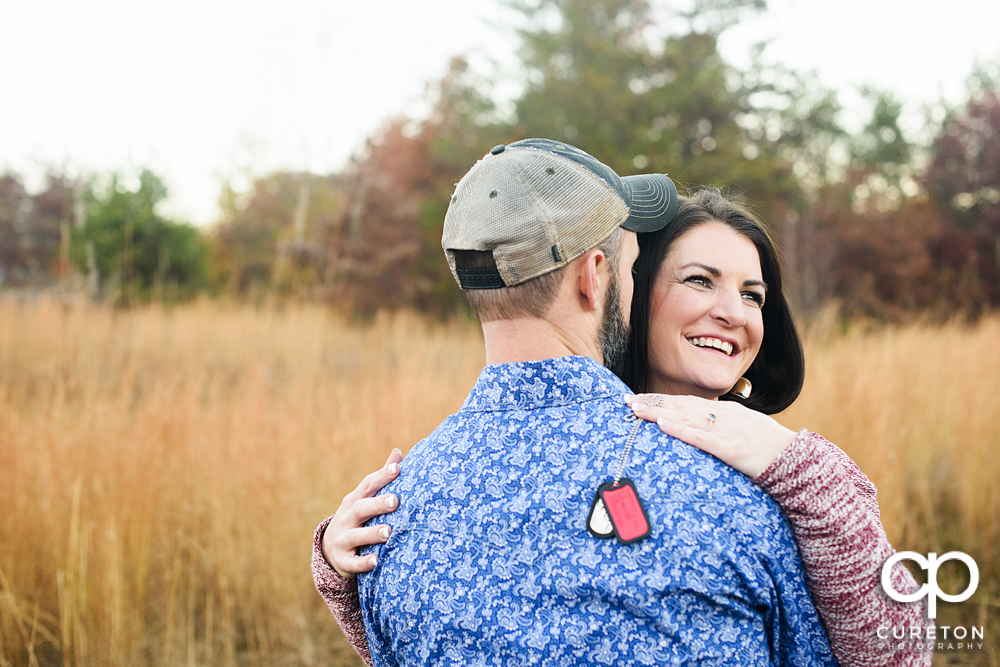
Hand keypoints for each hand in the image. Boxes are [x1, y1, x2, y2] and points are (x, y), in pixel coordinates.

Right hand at [321, 449, 403, 579]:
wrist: (330, 551)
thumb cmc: (357, 519)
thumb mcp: (364, 499)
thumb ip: (381, 479)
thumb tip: (398, 453)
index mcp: (355, 500)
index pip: (367, 485)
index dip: (382, 476)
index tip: (397, 468)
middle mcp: (347, 518)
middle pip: (361, 508)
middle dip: (377, 504)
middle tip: (395, 500)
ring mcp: (343, 539)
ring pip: (356, 536)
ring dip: (372, 533)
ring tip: (389, 531)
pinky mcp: (343, 560)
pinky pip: (353, 562)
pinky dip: (363, 562)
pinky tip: (376, 561)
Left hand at [624, 394, 795, 477]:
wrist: (800, 462)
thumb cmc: (773, 451)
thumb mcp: (746, 433)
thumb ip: (724, 430)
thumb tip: (702, 431)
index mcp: (727, 412)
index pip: (688, 402)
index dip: (662, 400)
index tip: (640, 399)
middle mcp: (724, 416)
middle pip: (681, 405)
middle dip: (652, 402)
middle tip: (626, 401)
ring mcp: (727, 430)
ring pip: (686, 416)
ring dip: (658, 411)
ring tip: (635, 409)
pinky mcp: (731, 448)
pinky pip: (701, 437)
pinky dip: (681, 429)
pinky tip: (664, 424)